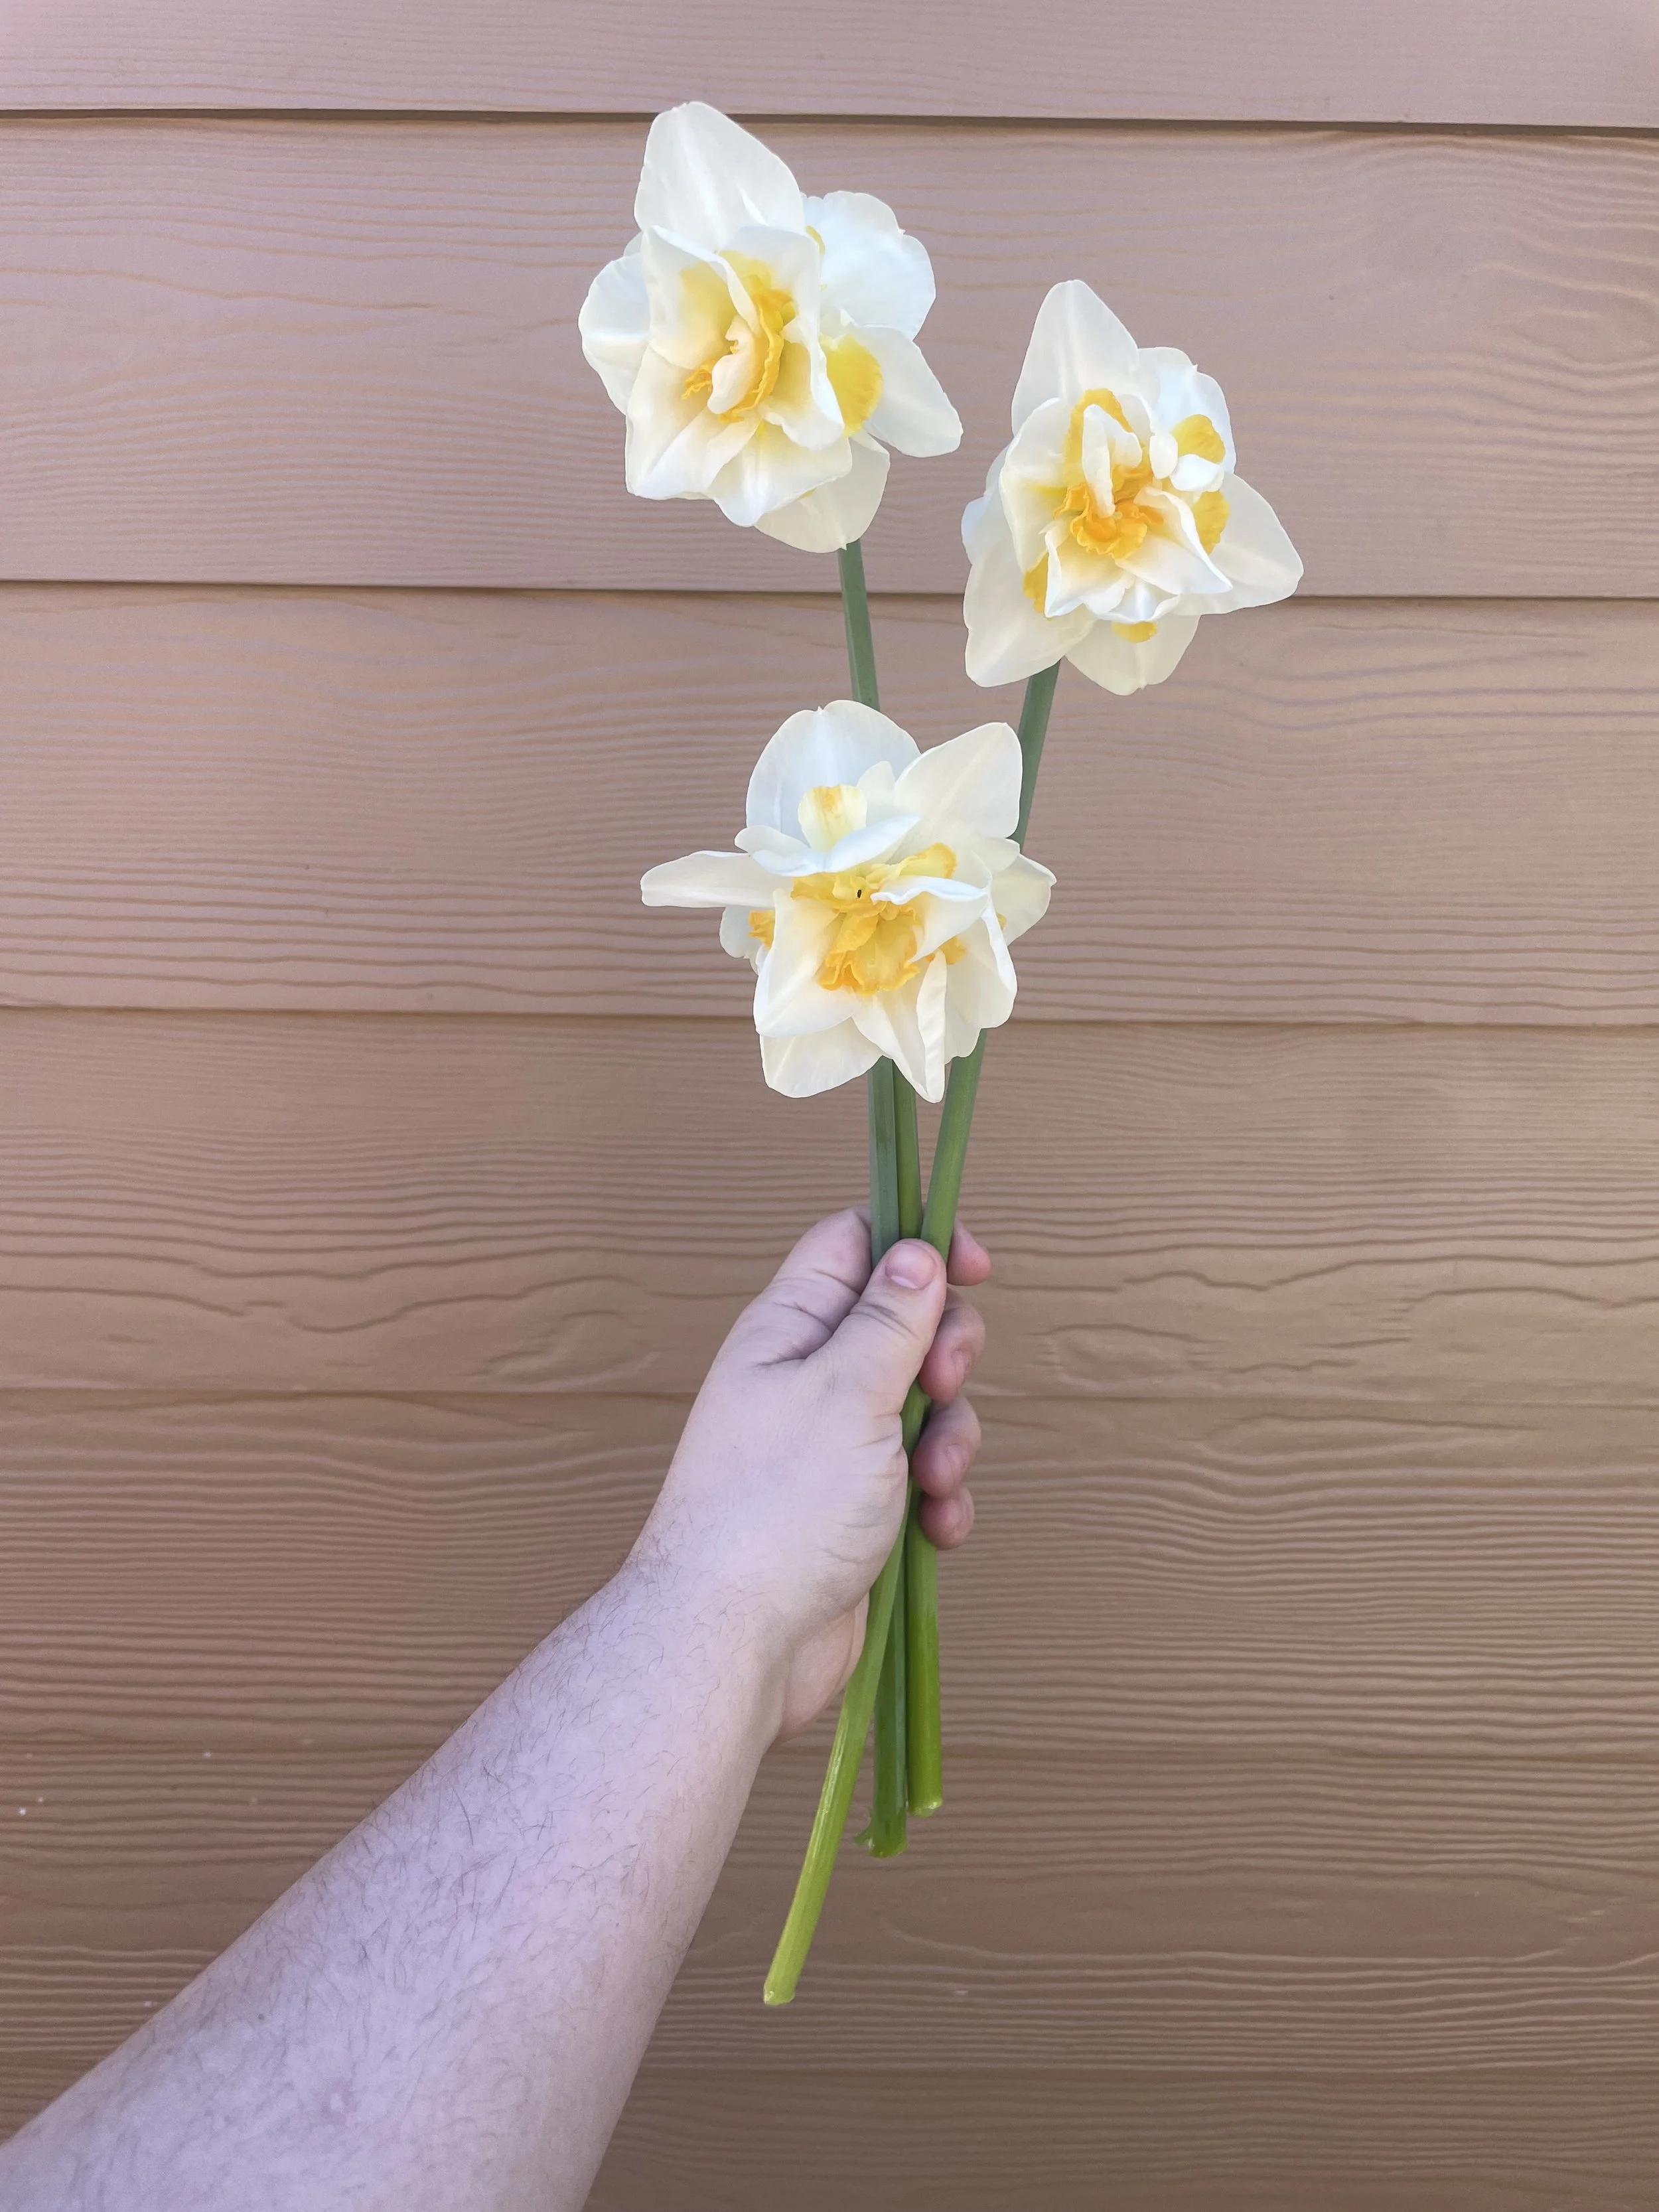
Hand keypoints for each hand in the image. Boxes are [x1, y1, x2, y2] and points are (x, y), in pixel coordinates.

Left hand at [635, 1208, 989, 1740]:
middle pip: (907, 1323)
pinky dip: (939, 1500)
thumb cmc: (775, 1509)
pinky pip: (921, 1480)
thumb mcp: (847, 1392)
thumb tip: (917, 1250)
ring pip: (925, 1407)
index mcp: (790, 1328)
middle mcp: (809, 1378)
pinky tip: (933, 1531)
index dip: (918, 1242)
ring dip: (951, 1440)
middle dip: (946, 1355)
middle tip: (938, 1389)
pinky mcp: (856, 1508)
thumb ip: (890, 1318)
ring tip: (928, 1482)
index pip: (855, 1243)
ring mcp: (832, 1445)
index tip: (973, 1267)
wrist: (735, 1642)